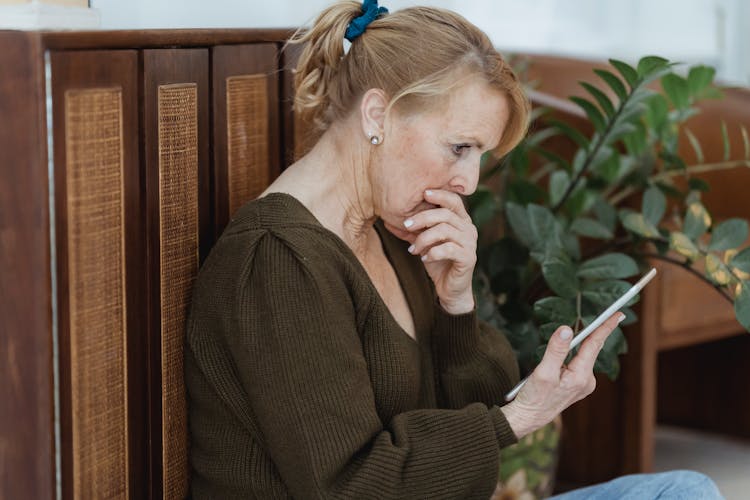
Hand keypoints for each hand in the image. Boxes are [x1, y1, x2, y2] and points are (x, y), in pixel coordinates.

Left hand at [387, 189, 476, 313]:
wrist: (450, 288)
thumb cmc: (438, 262)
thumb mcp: (422, 243)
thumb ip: (410, 231)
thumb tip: (388, 221)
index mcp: (461, 221)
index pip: (454, 201)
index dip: (440, 195)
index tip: (423, 193)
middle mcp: (469, 229)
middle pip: (445, 214)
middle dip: (423, 218)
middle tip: (406, 225)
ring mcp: (470, 243)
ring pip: (445, 231)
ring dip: (424, 238)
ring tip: (413, 249)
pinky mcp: (469, 258)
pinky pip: (448, 249)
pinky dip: (433, 252)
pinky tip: (424, 258)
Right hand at [500, 312, 624, 437]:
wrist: (529, 417)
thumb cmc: (534, 397)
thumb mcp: (543, 372)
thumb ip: (556, 350)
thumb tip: (567, 330)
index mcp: (581, 376)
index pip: (595, 345)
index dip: (606, 327)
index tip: (619, 313)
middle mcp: (586, 380)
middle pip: (592, 349)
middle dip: (596, 332)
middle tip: (608, 314)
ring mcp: (582, 383)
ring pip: (583, 355)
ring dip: (579, 345)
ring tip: (576, 335)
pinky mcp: (576, 384)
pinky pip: (578, 362)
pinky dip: (573, 354)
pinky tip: (563, 356)